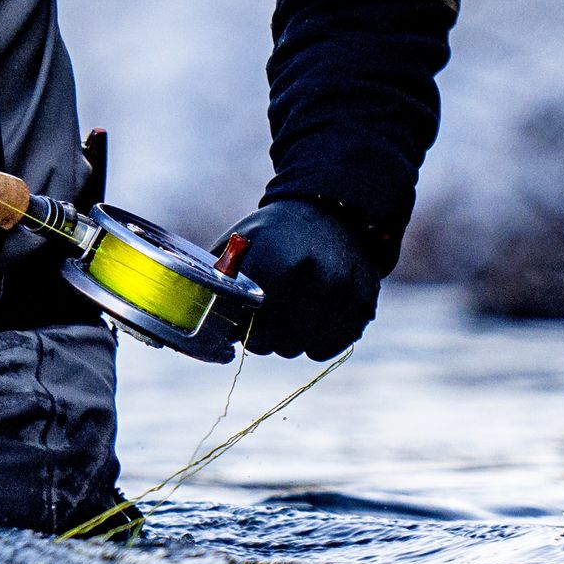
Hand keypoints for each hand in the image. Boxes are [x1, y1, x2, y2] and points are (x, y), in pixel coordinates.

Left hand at [224, 198, 385, 358]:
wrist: (334, 212)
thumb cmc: (276, 233)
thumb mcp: (240, 243)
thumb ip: (218, 280)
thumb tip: (200, 316)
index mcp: (274, 262)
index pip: (247, 326)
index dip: (239, 328)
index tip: (240, 319)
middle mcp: (310, 279)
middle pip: (273, 344)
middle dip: (263, 337)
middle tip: (264, 318)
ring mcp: (341, 295)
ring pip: (300, 350)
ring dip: (290, 340)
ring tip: (288, 312)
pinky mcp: (363, 307)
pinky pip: (327, 349)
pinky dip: (316, 341)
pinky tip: (311, 318)